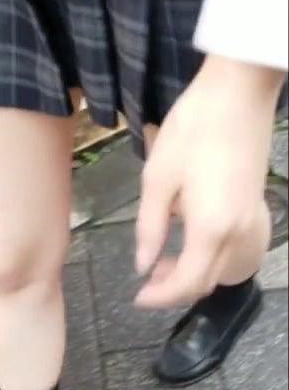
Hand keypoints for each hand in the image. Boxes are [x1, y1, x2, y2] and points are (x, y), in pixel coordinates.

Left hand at [135, 56, 283, 308]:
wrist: (238, 91)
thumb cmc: (192, 130)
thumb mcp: (158, 179)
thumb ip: (150, 227)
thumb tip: (143, 264)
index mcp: (210, 229)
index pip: (185, 284)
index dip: (160, 298)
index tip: (137, 298)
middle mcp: (235, 233)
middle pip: (206, 282)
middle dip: (173, 290)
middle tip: (146, 280)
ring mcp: (249, 221)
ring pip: (220, 268)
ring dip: (191, 274)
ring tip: (161, 259)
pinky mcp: (252, 207)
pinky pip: (229, 248)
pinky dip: (206, 256)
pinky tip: (185, 238)